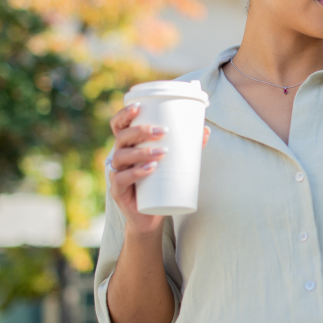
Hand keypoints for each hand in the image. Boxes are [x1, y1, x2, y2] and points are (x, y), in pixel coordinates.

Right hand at [107, 103, 210, 236]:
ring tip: (162, 153)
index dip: (124, 115)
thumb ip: (187, 147)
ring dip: (141, 152)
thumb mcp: (173, 163)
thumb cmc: (160, 183)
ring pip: (121, 156)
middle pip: (121, 137)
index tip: (139, 107)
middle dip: (140, 131)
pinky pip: (121, 179)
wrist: (151, 215)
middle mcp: (119, 157)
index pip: (118, 126)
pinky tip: (150, 168)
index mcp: (129, 146)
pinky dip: (136, 172)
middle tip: (163, 131)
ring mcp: (116, 173)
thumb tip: (205, 130)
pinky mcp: (118, 191)